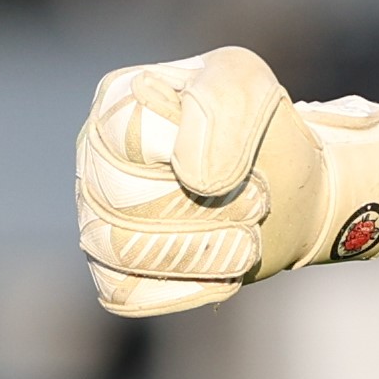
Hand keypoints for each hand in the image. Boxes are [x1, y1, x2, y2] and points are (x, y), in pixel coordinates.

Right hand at [72, 44, 378, 316]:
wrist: (284, 195)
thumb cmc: (261, 134)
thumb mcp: (254, 87)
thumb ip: (221, 100)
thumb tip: (194, 176)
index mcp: (115, 103)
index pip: (131, 134)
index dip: (200, 154)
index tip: (245, 161)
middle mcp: (93, 161)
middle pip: (123, 200)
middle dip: (209, 209)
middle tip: (256, 201)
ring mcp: (96, 218)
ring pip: (123, 251)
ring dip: (205, 249)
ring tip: (244, 233)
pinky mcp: (113, 271)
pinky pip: (127, 291)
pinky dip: (187, 285)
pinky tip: (220, 266)